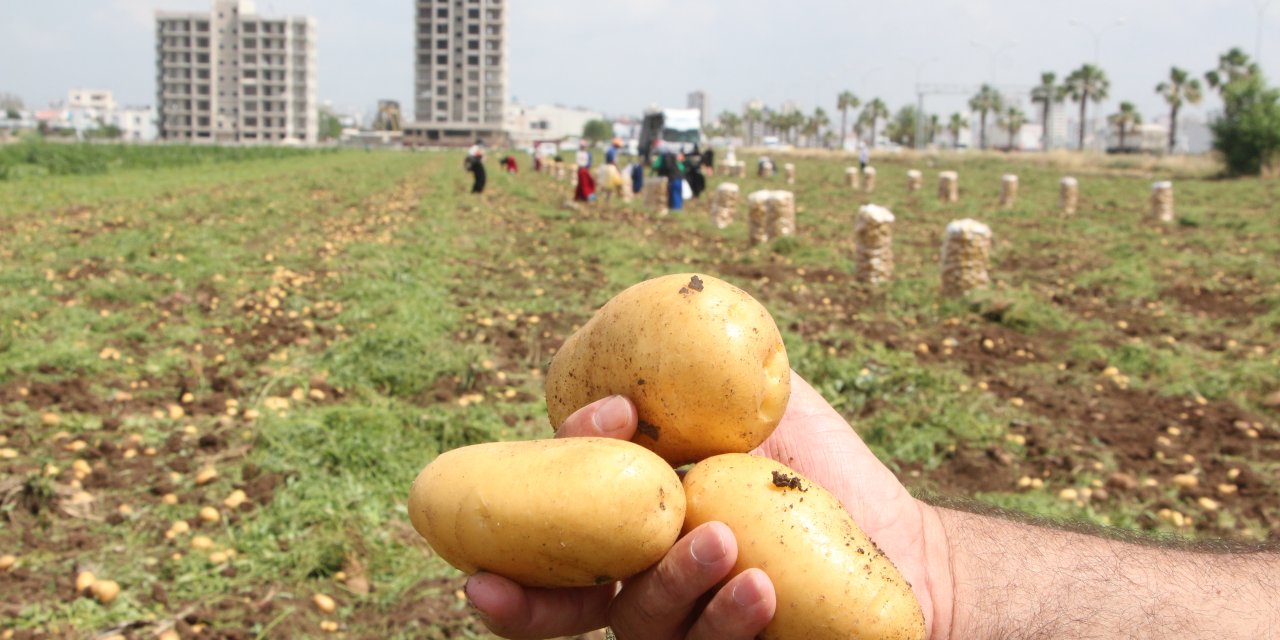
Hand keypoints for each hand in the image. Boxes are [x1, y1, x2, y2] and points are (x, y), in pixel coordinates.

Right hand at [465, 371, 950, 638]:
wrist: (895, 539)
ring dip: (668, 582)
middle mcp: (644, 576)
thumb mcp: (760, 405)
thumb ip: (699, 379)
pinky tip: (759, 585)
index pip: (566, 509)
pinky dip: (723, 621)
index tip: (610, 417)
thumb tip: (632, 344)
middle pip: (559, 601)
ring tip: (725, 542)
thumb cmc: (820, 469)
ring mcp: (685, 623)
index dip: (558, 471)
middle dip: (515, 602)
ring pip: (637, 623)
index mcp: (635, 516)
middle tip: (486, 589)